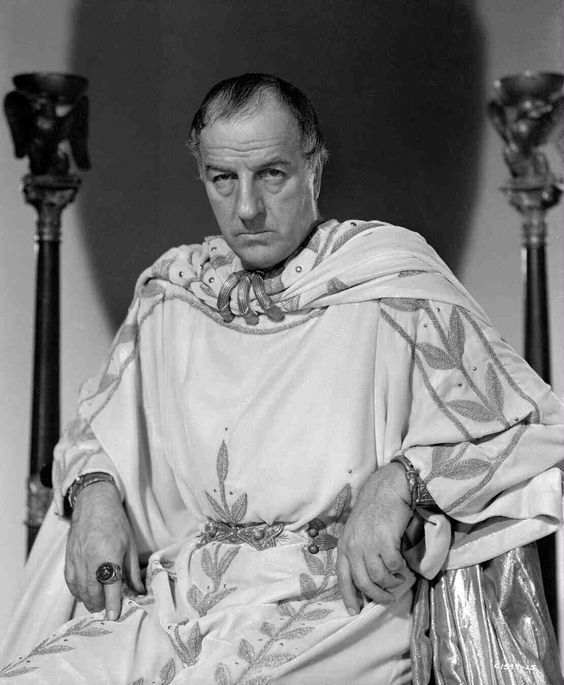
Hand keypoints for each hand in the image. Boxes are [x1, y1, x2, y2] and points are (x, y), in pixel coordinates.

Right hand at [65, 481, 143, 619]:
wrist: (94, 504)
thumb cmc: (116, 523)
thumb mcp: (129, 545)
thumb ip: (132, 570)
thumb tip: (139, 590)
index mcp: (108, 557)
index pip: (110, 588)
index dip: (113, 605)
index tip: (114, 617)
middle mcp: (90, 562)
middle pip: (92, 593)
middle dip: (100, 605)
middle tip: (108, 609)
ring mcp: (76, 561)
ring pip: (80, 591)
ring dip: (88, 600)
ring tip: (97, 603)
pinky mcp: (68, 559)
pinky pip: (70, 583)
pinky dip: (77, 591)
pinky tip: (84, 593)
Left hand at [337, 462, 411, 613]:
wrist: (386, 489)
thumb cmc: (373, 509)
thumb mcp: (356, 530)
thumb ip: (357, 550)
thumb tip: (365, 575)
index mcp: (344, 545)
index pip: (343, 577)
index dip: (348, 596)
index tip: (354, 611)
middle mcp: (353, 547)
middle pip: (363, 582)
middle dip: (377, 595)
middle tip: (388, 598)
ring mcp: (368, 544)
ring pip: (379, 578)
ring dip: (391, 583)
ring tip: (398, 579)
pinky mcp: (384, 541)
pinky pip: (393, 566)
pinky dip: (399, 569)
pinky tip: (402, 565)